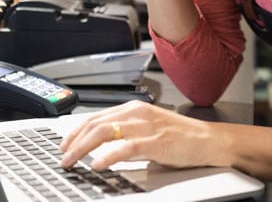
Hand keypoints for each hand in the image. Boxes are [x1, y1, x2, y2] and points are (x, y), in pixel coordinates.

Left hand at [59, 101, 224, 170]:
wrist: (208, 140)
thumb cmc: (181, 137)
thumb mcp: (148, 128)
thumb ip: (126, 132)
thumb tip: (99, 145)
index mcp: (134, 108)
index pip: (95, 117)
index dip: (75, 131)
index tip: (63, 145)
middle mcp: (137, 113)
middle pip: (95, 124)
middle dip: (73, 142)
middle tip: (63, 157)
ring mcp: (146, 126)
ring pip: (104, 133)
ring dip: (83, 149)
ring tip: (73, 162)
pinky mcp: (156, 142)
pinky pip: (125, 147)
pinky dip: (108, 156)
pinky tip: (98, 164)